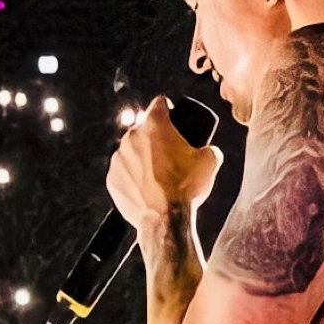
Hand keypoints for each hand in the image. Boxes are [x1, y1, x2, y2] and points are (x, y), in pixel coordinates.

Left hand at [104, 94, 223, 229]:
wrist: (165, 220)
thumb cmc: (186, 188)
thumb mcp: (210, 162)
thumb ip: (211, 148)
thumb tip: (209, 150)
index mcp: (154, 125)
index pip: (159, 103)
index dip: (168, 108)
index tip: (173, 117)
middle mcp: (131, 137)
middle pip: (143, 129)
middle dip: (155, 137)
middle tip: (170, 154)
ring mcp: (118, 159)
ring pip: (132, 151)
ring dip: (143, 157)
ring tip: (159, 175)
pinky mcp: (112, 179)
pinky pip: (124, 172)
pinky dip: (133, 177)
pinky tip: (147, 188)